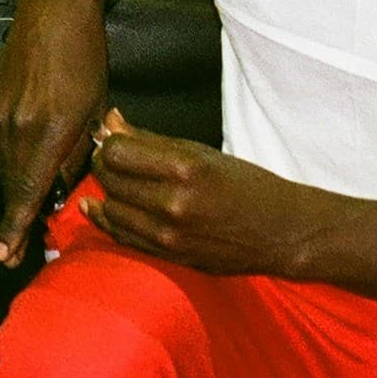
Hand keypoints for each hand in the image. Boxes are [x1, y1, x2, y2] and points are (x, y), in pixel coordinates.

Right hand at [0, 0, 111, 263]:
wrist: (56, 7)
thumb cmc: (83, 51)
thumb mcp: (95, 108)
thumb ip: (80, 150)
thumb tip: (69, 180)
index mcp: (45, 130)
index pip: (26, 193)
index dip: (15, 229)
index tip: (5, 254)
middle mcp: (15, 125)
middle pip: (12, 184)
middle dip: (17, 214)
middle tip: (18, 245)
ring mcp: (0, 112)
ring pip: (6, 164)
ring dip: (18, 184)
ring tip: (31, 201)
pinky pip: (1, 142)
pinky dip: (14, 157)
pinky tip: (30, 159)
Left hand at [84, 111, 323, 277]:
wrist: (279, 232)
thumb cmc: (246, 185)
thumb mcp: (202, 153)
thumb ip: (151, 140)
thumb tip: (110, 121)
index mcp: (186, 169)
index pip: (118, 152)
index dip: (110, 143)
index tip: (115, 140)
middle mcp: (174, 203)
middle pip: (111, 179)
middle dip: (105, 165)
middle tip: (110, 157)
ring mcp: (169, 234)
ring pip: (112, 209)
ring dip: (107, 192)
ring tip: (115, 180)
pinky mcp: (168, 256)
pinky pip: (122, 236)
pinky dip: (107, 220)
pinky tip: (97, 207)